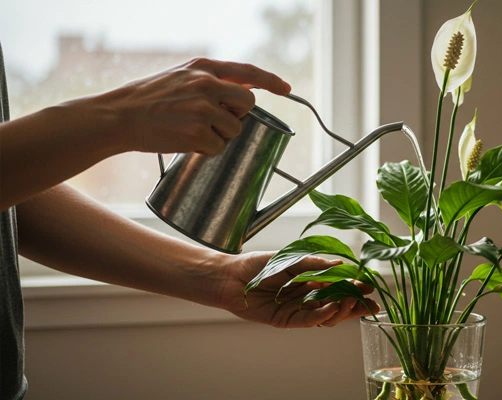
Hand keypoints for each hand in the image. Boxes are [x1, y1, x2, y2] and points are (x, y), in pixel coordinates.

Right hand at [103, 57, 290, 154]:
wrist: (120, 116)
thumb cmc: (149, 98)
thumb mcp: (181, 76)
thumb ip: (211, 79)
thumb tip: (245, 88)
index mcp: (204, 67)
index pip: (248, 72)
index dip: (271, 81)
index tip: (286, 89)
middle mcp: (207, 84)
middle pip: (248, 105)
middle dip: (238, 116)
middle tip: (216, 121)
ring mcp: (204, 109)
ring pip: (234, 129)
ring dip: (219, 135)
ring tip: (192, 130)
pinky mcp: (198, 132)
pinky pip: (218, 147)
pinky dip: (206, 150)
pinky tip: (186, 141)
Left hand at [215, 252, 379, 327]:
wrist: (232, 276)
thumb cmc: (259, 265)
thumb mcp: (292, 258)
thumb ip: (315, 263)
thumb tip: (339, 263)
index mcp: (311, 281)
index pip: (339, 287)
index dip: (355, 288)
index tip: (370, 287)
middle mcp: (307, 297)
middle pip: (337, 304)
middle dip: (356, 304)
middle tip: (371, 303)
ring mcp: (298, 310)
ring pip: (326, 316)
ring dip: (341, 310)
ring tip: (351, 302)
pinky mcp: (287, 320)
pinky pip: (308, 321)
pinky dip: (322, 315)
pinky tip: (333, 308)